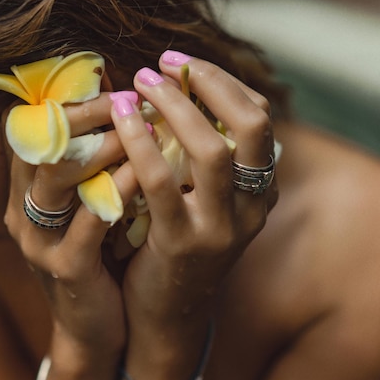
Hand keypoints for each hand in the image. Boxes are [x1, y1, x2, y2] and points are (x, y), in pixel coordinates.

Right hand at [2, 94, 137, 379]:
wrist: (93, 327)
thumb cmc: (99, 254)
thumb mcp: (88, 204)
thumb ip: (93, 161)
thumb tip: (120, 103)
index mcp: (25, 192)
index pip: (31, 129)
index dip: (67, 103)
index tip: (110, 87)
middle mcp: (22, 213)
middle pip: (39, 145)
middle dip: (83, 116)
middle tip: (127, 98)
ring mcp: (40, 243)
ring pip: (57, 179)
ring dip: (100, 147)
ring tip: (139, 127)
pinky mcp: (66, 270)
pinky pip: (88, 223)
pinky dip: (116, 192)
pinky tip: (145, 174)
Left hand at [110, 51, 275, 379]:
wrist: (167, 315)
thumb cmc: (178, 247)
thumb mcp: (203, 201)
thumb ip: (202, 158)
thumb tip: (175, 95)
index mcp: (259, 190)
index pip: (259, 119)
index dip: (224, 83)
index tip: (184, 65)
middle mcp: (252, 208)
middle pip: (250, 127)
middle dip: (209, 84)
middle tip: (164, 63)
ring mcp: (221, 229)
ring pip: (211, 151)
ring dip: (174, 107)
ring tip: (138, 84)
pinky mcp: (181, 245)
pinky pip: (161, 183)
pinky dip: (140, 144)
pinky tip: (121, 121)